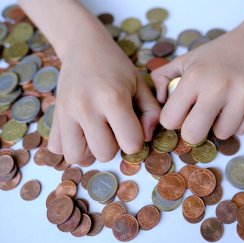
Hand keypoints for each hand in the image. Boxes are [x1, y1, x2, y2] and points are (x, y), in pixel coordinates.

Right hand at [48, 31, 159, 163]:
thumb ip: (151, 112)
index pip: (130, 143)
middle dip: (114, 146)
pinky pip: (57, 148)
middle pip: (104, 154)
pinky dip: (71, 145)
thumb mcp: (140, 84)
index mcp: (112, 99)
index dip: (136, 139)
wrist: (83, 46)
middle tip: (114, 128)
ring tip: (97, 134)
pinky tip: (81, 132)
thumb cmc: (117, 67)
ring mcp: (65, 112)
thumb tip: (146, 138)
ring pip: (77, 156)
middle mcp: (86, 107)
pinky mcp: (53, 115)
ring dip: (91, 151)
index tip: (133, 126)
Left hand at [152, 27, 243, 144]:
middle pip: (194, 135)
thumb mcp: (184, 60)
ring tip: (221, 109)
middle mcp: (218, 87)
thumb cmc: (215, 55)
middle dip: (193, 131)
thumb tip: (158, 102)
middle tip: (198, 119)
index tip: (181, 112)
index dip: (173, 120)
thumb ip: (161, 78)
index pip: (170, 120)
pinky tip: (236, 107)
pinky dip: (237, 123)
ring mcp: (243, 96)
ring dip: (218, 126)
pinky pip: (242, 130)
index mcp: (195, 77)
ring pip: (222, 135)